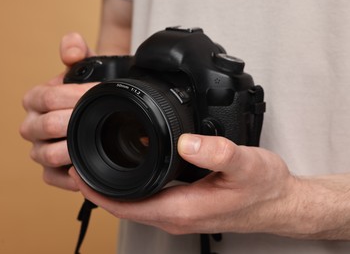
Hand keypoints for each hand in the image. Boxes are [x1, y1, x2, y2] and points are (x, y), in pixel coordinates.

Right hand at [20, 33, 96, 190]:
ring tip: (95, 141)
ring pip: (45, 155)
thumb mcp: (86, 65)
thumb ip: (77, 51)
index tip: (98, 92)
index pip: (46, 97)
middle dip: (75, 121)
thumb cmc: (90, 89)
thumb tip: (70, 50)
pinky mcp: (50, 171)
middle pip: (45, 127)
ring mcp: (39, 150)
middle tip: (101, 117)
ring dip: (71, 149)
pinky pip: (52, 178)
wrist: (98, 108)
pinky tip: (87, 169)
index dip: (72, 94)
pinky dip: (69, 177)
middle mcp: (32, 126)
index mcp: (36, 99)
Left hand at [69, 133, 298, 234]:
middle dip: (97, 187)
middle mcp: (175, 215)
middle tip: (80, 160)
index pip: (126, 206)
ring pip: (134, 203)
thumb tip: (188, 141)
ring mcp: (179, 213)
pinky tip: (131, 168)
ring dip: (112, 187)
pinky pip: (148, 199)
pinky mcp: (184, 207)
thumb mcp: (246, 165)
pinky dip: (131, 186)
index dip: (96, 190)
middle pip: (124, 206)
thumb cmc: (265, 190)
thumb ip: (217, 153)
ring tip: (97, 161)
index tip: (76, 170)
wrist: (280, 204)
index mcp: (181, 209)